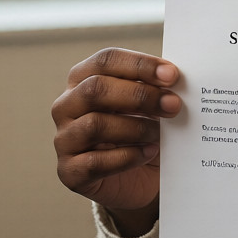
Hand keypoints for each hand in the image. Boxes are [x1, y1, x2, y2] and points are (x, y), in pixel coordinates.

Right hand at [52, 47, 180, 235]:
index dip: (140, 65)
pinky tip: (149, 153)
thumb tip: (173, 79)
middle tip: (173, 105)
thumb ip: (154, 87)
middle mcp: (66, 105)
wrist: (137, 177)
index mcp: (83, 78)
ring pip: (94, 125)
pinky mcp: (69, 172)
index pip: (106, 60)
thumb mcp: (147, 103)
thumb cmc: (141, 129)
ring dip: (135, 128)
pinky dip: (128, 157)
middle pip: (96, 88)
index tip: (172, 75)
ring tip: (160, 133)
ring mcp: (64, 139)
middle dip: (140, 95)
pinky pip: (95, 162)